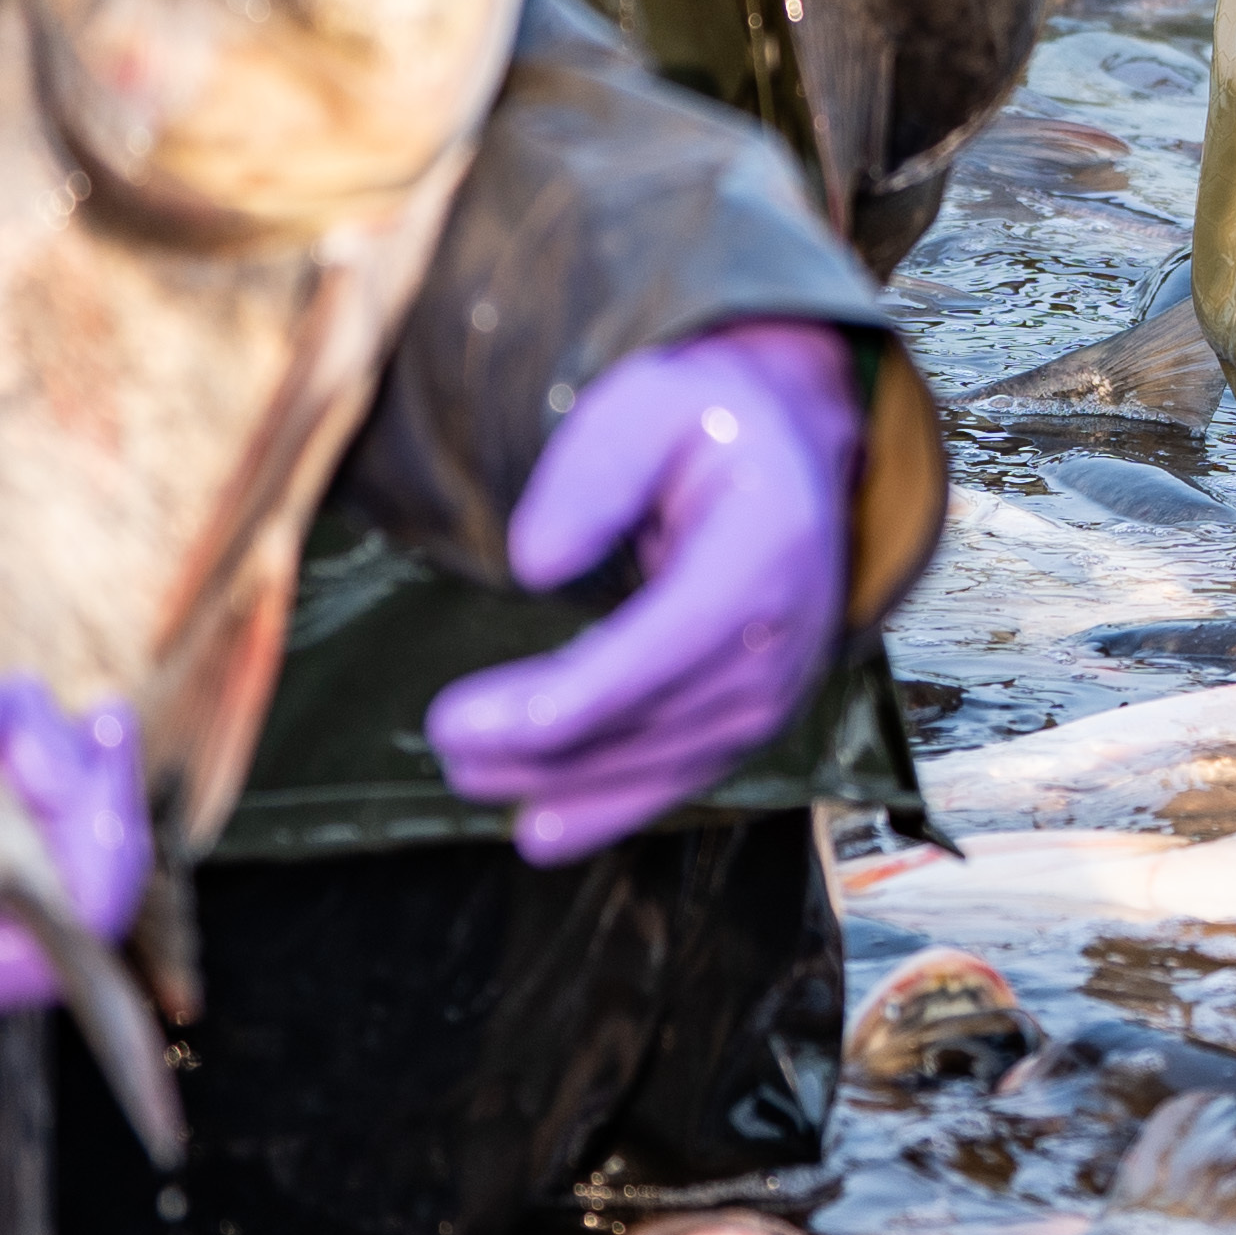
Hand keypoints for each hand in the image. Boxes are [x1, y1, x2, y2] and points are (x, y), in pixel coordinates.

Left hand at [425, 322, 863, 863]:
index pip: (662, 646)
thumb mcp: (650, 402)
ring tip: (465, 773)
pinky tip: (538, 831)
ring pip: (654, 760)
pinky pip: (677, 778)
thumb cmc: (707, 425)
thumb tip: (534, 565)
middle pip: (648, 717)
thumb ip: (594, 469)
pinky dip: (607, 810)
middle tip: (443, 739)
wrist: (793, 457)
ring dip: (557, 780)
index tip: (464, 720)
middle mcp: (785, 637)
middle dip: (537, 744)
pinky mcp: (755, 720)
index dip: (564, 699)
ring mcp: (777, 690)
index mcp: (767, 548)